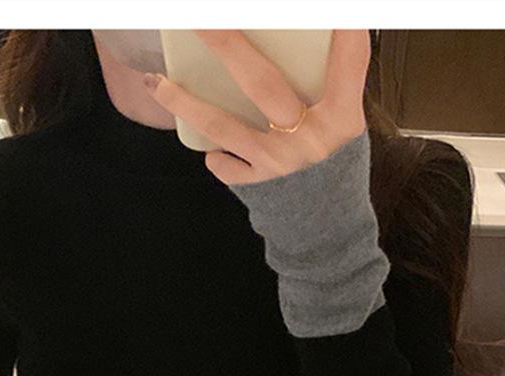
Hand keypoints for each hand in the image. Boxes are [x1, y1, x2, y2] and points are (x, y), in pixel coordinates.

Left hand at [143, 29, 370, 186]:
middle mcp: (310, 138)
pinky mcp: (261, 184)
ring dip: (186, 104)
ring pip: (224, 127)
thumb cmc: (333, 161)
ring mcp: (280, 163)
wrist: (328, 226)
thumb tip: (299, 42)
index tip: (329, 9)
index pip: (348, 59)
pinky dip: (216, 157)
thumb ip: (328, 88)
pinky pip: (226, 166)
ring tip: (157, 83)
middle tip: (201, 20)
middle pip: (262, 83)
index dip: (341, 27)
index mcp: (342, 116)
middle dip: (227, 44)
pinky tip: (211, 153)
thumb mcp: (342, 123)